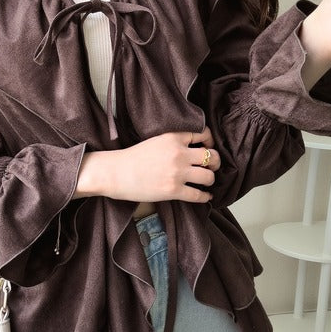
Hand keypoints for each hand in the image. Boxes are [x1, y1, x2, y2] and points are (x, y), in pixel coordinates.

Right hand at [106, 127, 220, 203]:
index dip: (210, 141)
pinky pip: (198, 195)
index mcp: (173, 138)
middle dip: (215, 162)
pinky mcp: (173, 190)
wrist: (115, 173)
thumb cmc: (131, 158)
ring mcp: (177, 173)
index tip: (209, 146)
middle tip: (212, 166)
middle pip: (212, 156)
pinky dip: (205, 196)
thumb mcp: (155, 141)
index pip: (202, 134)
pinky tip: (205, 196)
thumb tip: (190, 149)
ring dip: (210, 179)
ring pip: (208, 176)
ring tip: (206, 181)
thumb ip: (173, 142)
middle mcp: (179, 153)